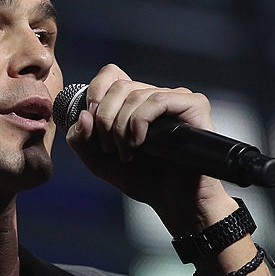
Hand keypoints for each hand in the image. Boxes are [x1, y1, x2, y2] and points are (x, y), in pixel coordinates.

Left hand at [64, 64, 230, 231]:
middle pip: (119, 86)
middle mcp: (155, 95)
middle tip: (110, 148)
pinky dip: (140, 122)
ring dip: (122, 127)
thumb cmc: (142, 180)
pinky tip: (140, 143)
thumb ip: (80, 138)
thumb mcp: (98, 160)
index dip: (96, 91)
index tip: (90, 120)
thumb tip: (84, 115)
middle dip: (105, 119)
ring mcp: (176, 99)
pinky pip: (158, 100)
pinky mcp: (194, 105)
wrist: (173, 201)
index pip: (112, 74)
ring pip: (136, 95)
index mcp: (135, 102)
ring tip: (126, 154)